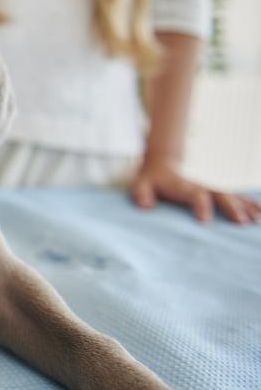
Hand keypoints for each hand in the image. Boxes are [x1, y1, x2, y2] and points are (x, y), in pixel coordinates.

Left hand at [131, 158, 260, 223]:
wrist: (162, 167)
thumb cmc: (150, 181)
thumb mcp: (140, 185)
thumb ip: (141, 194)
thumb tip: (145, 205)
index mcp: (183, 187)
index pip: (194, 195)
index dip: (200, 205)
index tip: (204, 220)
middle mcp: (201, 187)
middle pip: (219, 196)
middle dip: (231, 208)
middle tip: (241, 223)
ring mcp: (211, 190)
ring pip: (232, 197)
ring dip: (246, 207)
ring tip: (258, 220)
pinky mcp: (217, 194)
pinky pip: (237, 199)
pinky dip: (250, 204)